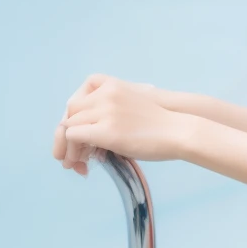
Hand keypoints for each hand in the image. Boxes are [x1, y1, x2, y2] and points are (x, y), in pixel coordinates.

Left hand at [52, 74, 180, 173]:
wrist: (178, 131)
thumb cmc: (160, 122)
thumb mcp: (132, 103)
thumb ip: (110, 109)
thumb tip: (91, 132)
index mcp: (111, 84)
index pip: (77, 99)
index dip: (74, 120)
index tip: (78, 138)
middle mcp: (105, 94)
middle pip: (71, 111)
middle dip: (68, 134)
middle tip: (76, 155)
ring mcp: (105, 111)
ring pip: (69, 125)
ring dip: (69, 146)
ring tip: (77, 163)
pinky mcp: (106, 132)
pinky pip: (75, 136)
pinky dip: (74, 150)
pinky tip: (83, 162)